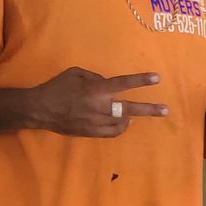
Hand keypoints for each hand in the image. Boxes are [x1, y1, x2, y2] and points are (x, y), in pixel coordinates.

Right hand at [27, 68, 166, 136]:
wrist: (40, 109)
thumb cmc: (57, 87)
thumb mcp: (76, 73)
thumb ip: (95, 77)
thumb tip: (108, 84)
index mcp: (96, 89)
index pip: (123, 84)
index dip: (141, 80)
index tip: (157, 78)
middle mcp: (99, 106)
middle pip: (130, 108)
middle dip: (149, 109)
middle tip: (166, 110)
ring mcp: (96, 121)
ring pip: (122, 122)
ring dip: (131, 117)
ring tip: (137, 114)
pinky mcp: (91, 132)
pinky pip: (112, 132)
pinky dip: (121, 127)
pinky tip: (125, 123)